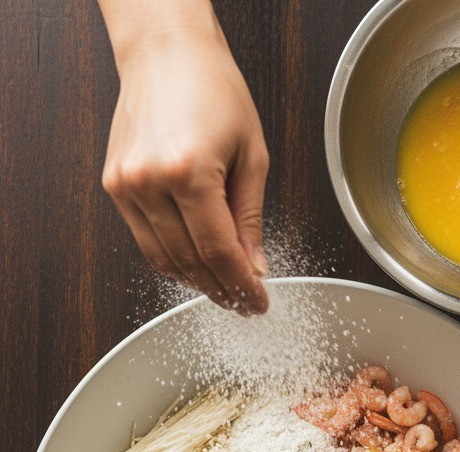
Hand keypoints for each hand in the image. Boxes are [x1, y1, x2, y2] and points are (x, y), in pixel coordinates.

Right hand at [102, 21, 268, 313]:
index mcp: (189, 171)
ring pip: (164, 260)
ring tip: (225, 289)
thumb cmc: (214, 90)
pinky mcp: (114, 185)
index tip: (258, 303)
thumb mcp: (252, 156)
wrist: (167, 53)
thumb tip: (255, 267)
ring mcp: (126, 184)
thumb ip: (251, 219)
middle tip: (246, 303)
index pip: (219, 253)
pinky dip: (174, 260)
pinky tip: (198, 266)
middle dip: (222, 290)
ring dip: (197, 282)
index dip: (242, 287)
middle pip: (191, 262)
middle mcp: (150, 180)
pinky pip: (146, 240)